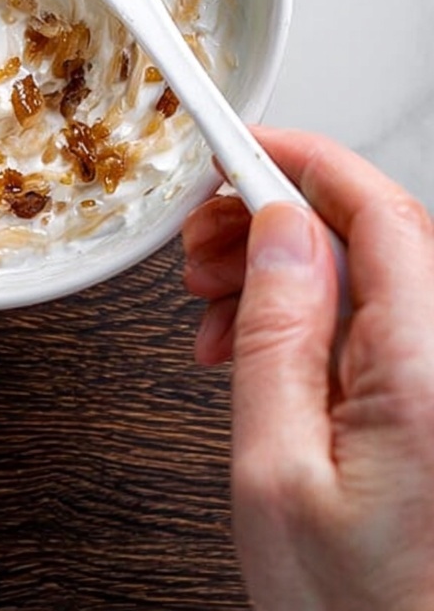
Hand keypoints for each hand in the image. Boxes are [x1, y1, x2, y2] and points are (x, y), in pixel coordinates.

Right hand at [183, 127, 433, 610]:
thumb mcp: (276, 469)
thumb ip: (279, 336)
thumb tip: (278, 231)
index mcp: (430, 370)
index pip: (378, 211)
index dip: (303, 160)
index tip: (239, 145)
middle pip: (372, 234)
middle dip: (275, 217)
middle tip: (201, 240)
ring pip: (365, 275)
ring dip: (280, 269)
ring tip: (211, 303)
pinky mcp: (428, 403)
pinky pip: (369, 325)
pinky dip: (301, 317)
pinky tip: (247, 345)